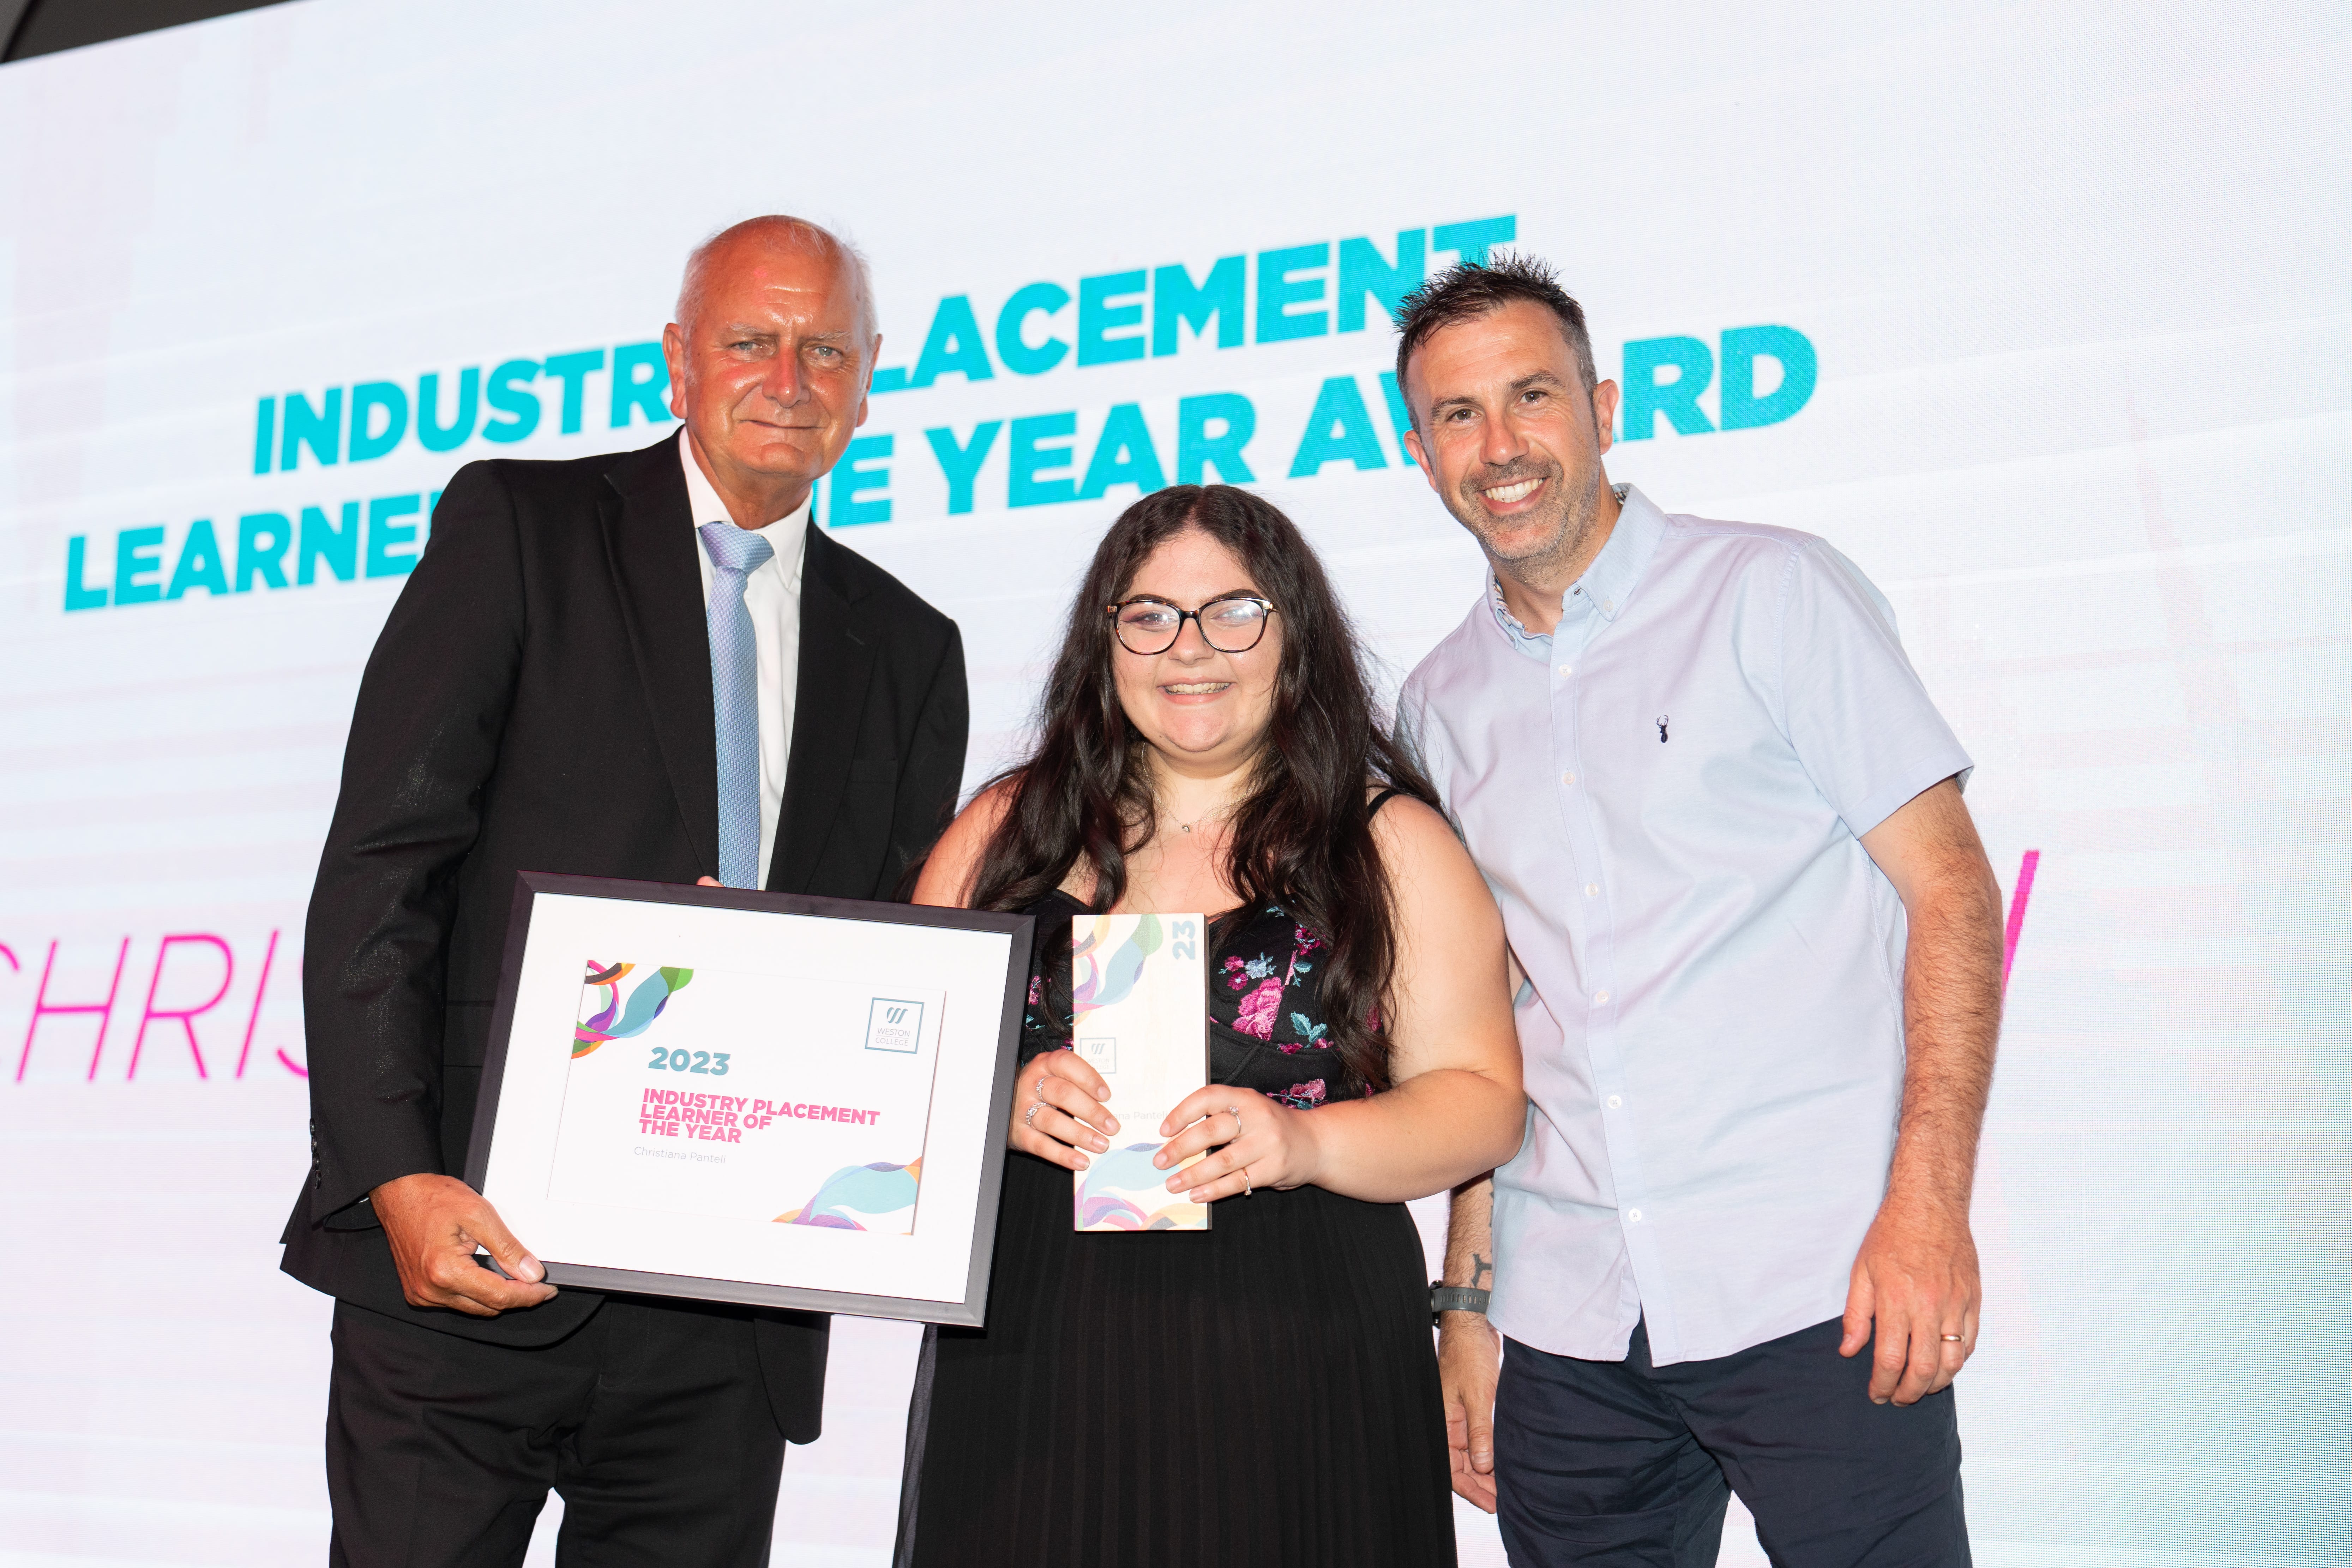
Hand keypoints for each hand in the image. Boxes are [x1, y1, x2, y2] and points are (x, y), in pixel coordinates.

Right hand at [372, 1173, 557, 1316]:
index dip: (529, 1295)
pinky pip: (455, 1302)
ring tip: (511, 1275)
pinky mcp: (418, 1292)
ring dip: (495, 1296)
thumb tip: (531, 1272)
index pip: (499, 1297)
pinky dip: (474, 1293)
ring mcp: (422, 1294)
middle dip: (516, 1296)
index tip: (547, 1290)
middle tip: (535, 1281)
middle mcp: (430, 1290)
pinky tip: (484, 1275)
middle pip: (488, 1307)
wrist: (399, 1194)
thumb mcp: (479, 1214)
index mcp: (445, 1271)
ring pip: (473, 1308)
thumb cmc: (432, 1198)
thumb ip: (507, 1247)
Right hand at [1011, 1048, 1118, 1169]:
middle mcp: (1031, 1084)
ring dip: (1080, 1134)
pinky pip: (1042, 1146)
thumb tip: (1113, 1103)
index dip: (1087, 1078)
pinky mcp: (1019, 1134)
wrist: (1008, 1104)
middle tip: (1112, 1126)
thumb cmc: (1044, 1090)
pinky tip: (1082, 1161)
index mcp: (1044, 1064)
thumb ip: (1079, 1083)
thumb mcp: (1057, 1077)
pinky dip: (1063, 1155)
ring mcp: (1023, 1110)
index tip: (1106, 1094)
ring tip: (1102, 1145)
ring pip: (1052, 1121)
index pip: (1066, 1063)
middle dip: (1091, 1111)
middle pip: (1062, 1094)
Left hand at [1153, 1087, 1319, 1201]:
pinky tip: (1197, 1195)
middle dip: (1181, 1147)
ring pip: (1222, 1161)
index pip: (1208, 1097)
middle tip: (1159, 1161)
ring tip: (1173, 1184)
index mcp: (1246, 1097)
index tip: (1163, 1130)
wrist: (1316, 1143)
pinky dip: (1214, 1190)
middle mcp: (1258, 1116)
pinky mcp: (1274, 1168)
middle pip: (1212, 1130)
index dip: (1182, 1112)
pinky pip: (1237, 1181)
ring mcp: (1268, 1143)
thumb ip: (1220, 1118)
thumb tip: (1175, 1139)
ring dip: (1193, 1174)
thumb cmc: (1271, 1127)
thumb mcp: (1250, 1111)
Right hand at [1439, 1310, 1500, 1510]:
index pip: (1452, 1469)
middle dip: (1480, 1487)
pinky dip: (1490, 1453)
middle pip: (1461, 1467)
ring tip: (1507, 1486)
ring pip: (1471, 1455)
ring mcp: (1460, 1416)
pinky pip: (1479, 1439)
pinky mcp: (1472, 1408)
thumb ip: (1480, 1432)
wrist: (1472, 1325)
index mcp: (1443, 1422)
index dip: (1471, 1490)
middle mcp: (1449, 1423)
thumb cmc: (1469, 1354)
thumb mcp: (1478, 1394)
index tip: (1492, 1505)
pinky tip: (1505, 1461)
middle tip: (1504, 1501)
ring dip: (1486, 1472)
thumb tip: (1484, 1467)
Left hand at [1840, 1193, 1979, 1403]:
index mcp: (1896, 1299)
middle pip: (1923, 1369)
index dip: (1882, 1385)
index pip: (1890, 1359)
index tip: (1876, 1393)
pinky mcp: (1974, 1299)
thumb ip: (1855, 1315)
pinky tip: (1942, 1365)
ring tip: (1919, 1388)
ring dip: (1935, 1384)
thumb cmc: (1891, 1235)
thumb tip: (1849, 1351)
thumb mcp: (1861, 1271)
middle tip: (1897, 1398)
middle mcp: (1929, 1305)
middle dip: (1909, 1393)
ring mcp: (1956, 1304)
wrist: (1929, 1204)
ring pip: (1952, 1362)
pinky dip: (1957, 1361)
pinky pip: (1970, 1342)